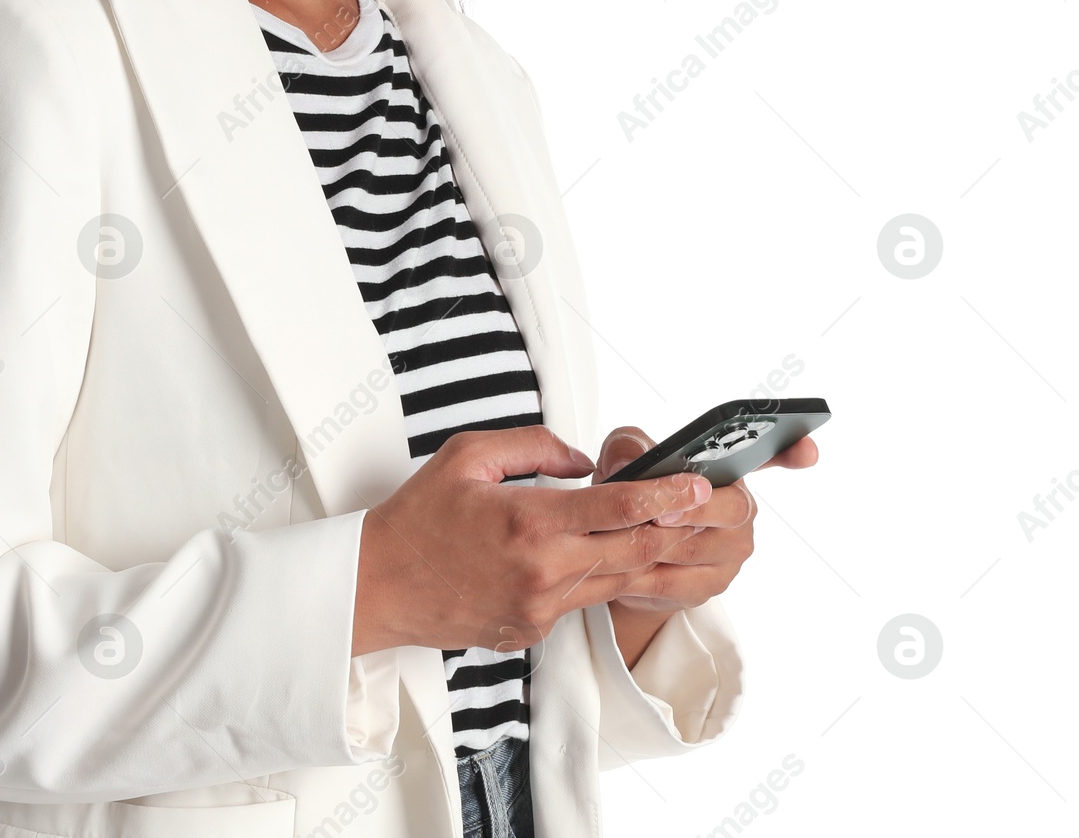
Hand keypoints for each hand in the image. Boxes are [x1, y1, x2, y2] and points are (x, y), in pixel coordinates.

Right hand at [351, 425, 714, 656]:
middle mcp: (544, 572)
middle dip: (672, 526)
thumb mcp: (467, 455)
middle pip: (635, 552)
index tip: (698, 484)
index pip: (618, 507)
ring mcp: (540, 609)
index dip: (666, 495)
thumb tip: (582, 461)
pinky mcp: (532, 632)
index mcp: (530, 521)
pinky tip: (588, 555)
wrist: (379, 586)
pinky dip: (593, 575)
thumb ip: (534, 447)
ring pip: (614, 581)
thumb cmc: (418, 516)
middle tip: (699, 505)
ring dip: (641, 554)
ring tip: (660, 526)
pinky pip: (579, 600)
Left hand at [597, 424, 820, 616]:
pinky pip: (677, 581)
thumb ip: (629, 448)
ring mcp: (731, 551)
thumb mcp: (623, 459)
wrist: (621, 551)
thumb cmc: (633, 494)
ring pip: (698, 547)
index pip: (769, 456)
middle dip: (694, 510)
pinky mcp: (710, 585)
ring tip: (624, 537)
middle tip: (661, 514)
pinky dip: (646, 574)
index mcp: (728, 471)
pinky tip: (624, 567)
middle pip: (731, 508)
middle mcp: (740, 510)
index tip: (808, 450)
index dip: (791, 452)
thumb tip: (633, 461)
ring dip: (659, 544)